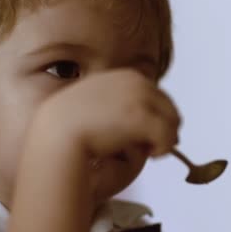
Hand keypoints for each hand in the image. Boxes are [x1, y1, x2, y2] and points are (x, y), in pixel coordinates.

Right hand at [35, 68, 180, 160]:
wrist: (57, 132)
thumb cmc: (71, 125)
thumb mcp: (96, 104)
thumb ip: (119, 105)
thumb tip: (144, 120)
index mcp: (126, 76)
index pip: (157, 95)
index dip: (157, 116)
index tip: (149, 135)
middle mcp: (136, 81)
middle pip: (169, 106)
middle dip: (165, 127)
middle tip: (153, 147)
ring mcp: (140, 97)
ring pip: (173, 121)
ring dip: (166, 138)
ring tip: (152, 152)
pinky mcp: (142, 116)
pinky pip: (168, 134)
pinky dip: (164, 147)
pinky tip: (153, 155)